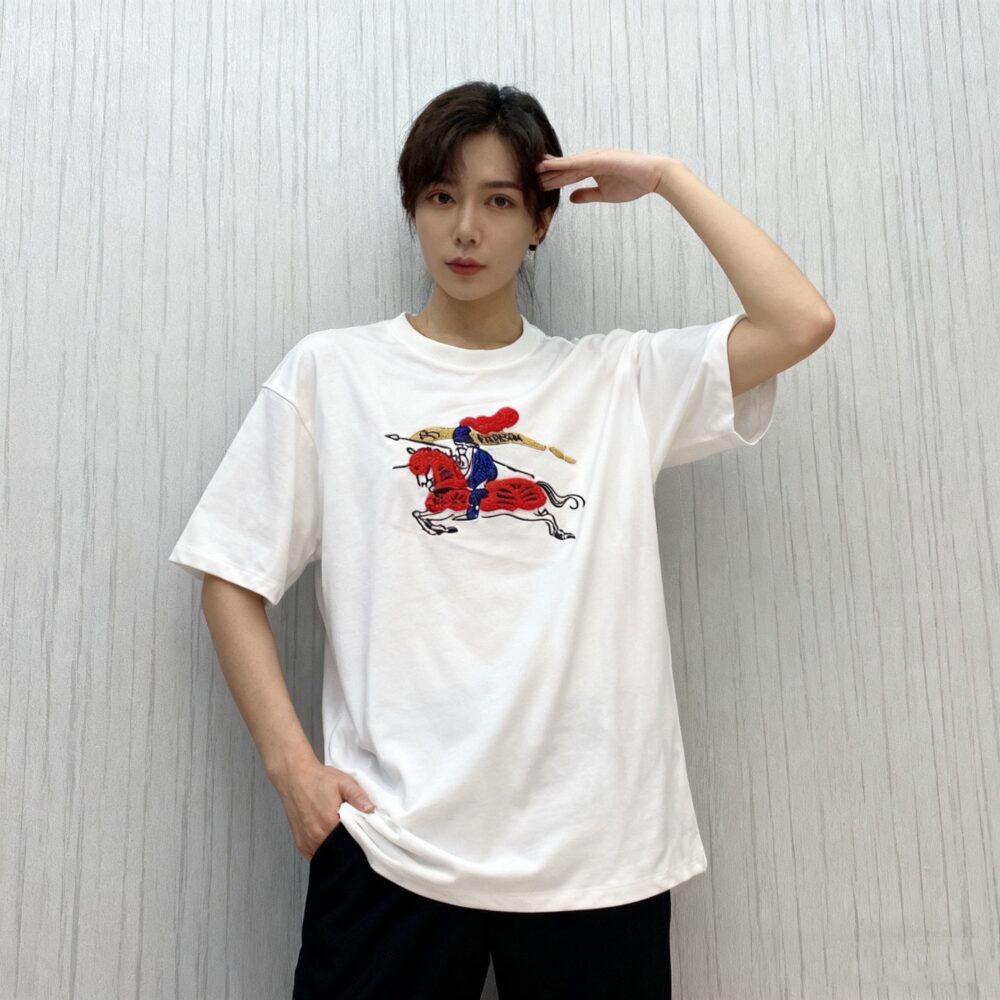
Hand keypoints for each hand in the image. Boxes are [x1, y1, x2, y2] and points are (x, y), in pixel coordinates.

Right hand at [271, 756, 377, 859]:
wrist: (294, 776)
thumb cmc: (316, 779)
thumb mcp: (343, 782)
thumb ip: (359, 797)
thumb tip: (371, 810)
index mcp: (328, 822)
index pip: (351, 840)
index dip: (359, 836)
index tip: (361, 830)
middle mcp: (316, 835)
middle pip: (339, 849)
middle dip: (347, 841)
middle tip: (348, 827)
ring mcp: (306, 841)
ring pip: (327, 854)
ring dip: (334, 846)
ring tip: (336, 829)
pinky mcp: (300, 843)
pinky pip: (315, 855)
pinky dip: (323, 849)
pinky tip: (327, 836)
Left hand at [535, 148, 676, 203]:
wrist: (653, 175)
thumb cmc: (632, 183)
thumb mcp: (604, 194)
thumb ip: (587, 194)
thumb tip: (570, 198)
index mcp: (590, 168)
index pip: (565, 176)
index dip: (550, 181)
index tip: (534, 186)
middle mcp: (589, 160)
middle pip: (562, 169)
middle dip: (545, 175)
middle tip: (525, 178)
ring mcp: (594, 157)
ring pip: (566, 164)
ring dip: (549, 168)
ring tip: (531, 170)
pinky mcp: (599, 158)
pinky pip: (577, 162)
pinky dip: (562, 164)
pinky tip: (549, 166)